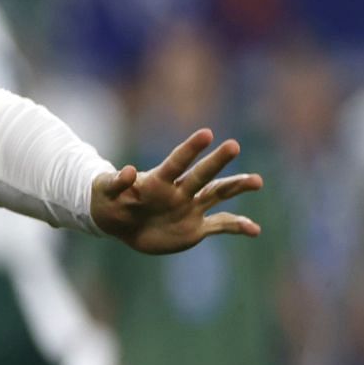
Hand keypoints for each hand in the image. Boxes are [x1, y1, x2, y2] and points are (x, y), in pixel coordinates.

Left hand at [90, 129, 261, 254]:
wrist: (119, 223)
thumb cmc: (111, 200)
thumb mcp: (106, 191)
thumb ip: (116, 182)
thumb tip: (127, 170)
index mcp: (159, 180)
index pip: (177, 162)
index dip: (190, 149)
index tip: (207, 134)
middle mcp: (180, 191)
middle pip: (202, 175)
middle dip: (217, 161)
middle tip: (234, 145)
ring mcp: (190, 208)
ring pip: (219, 194)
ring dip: (237, 187)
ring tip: (257, 181)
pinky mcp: (196, 228)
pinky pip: (221, 225)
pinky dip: (238, 227)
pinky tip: (255, 230)